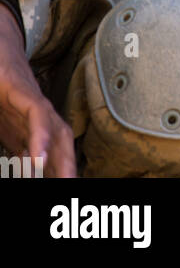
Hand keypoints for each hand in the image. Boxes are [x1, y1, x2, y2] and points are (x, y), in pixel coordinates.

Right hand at [0, 3, 75, 177]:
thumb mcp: (7, 129)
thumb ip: (16, 150)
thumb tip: (27, 169)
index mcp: (36, 127)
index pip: (56, 154)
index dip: (63, 172)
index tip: (69, 189)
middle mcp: (41, 116)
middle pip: (64, 145)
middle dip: (69, 169)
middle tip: (73, 190)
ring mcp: (34, 102)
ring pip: (57, 131)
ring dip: (62, 159)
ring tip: (65, 182)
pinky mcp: (22, 90)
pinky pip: (37, 115)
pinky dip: (40, 136)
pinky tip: (37, 159)